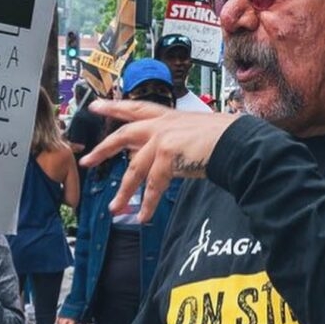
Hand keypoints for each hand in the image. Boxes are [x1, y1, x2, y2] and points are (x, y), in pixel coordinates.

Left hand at [86, 100, 236, 221]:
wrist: (238, 142)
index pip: (134, 109)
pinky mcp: (167, 155)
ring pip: (134, 169)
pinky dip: (149, 203)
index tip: (95, 106)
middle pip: (123, 136)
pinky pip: (153, 185)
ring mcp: (162, 139)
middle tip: (86, 162)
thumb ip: (168, 143)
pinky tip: (143, 216)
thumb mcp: (189, 134)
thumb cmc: (222, 139)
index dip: (114, 108)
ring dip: (125, 192)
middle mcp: (161, 125)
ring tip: (114, 208)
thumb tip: (151, 159)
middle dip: (103, 150)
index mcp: (167, 117)